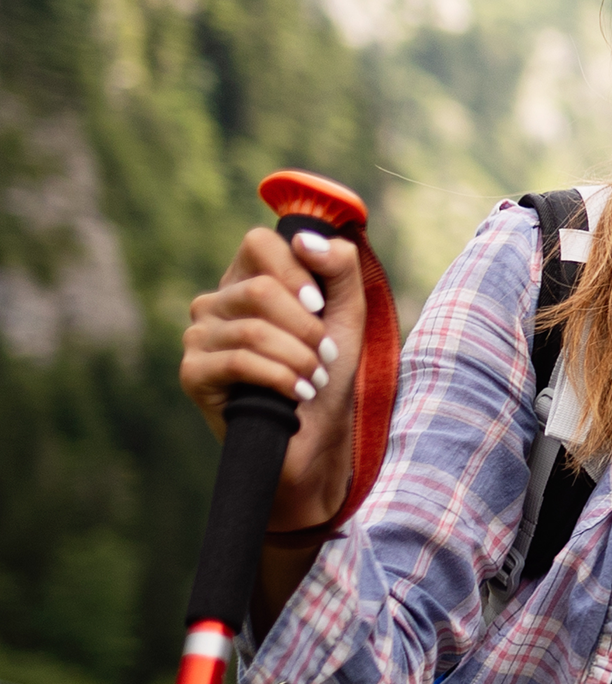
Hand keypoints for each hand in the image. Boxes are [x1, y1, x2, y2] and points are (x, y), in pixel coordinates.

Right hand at [181, 227, 365, 533]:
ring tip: (314, 380)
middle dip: (305, 326)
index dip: (297, 271)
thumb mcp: (346, 315)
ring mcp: (199, 337)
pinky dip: (280, 377)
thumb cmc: (327, 377)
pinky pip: (240, 360)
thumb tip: (305, 238)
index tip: (321, 307)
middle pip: (261, 288)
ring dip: (298, 357)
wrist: (314, 444)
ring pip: (254, 328)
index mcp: (247, 280)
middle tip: (323, 356)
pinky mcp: (193, 374)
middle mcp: (215, 303)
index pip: (260, 242)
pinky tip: (297, 394)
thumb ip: (340, 268)